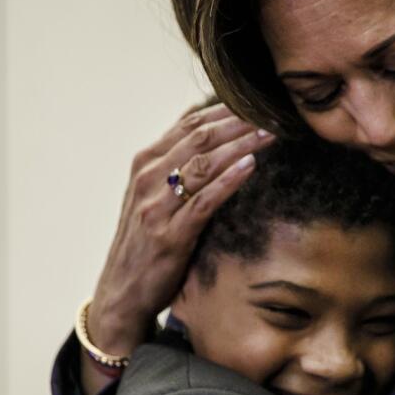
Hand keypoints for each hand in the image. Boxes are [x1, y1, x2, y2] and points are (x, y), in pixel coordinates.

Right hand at [82, 103, 272, 389]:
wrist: (122, 292)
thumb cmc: (145, 243)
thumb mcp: (154, 197)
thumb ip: (177, 167)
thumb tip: (213, 136)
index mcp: (145, 163)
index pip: (189, 123)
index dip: (226, 110)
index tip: (257, 102)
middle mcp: (147, 178)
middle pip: (200, 137)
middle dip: (239, 122)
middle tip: (273, 113)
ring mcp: (156, 206)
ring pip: (204, 164)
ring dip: (240, 145)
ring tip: (270, 134)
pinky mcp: (169, 234)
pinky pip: (204, 200)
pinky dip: (229, 180)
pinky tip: (251, 167)